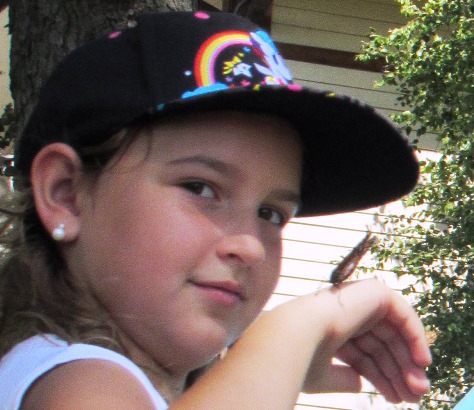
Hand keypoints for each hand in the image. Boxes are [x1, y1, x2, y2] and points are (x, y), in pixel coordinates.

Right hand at [302, 279, 431, 402]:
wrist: (298, 336)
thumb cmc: (302, 358)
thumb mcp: (324, 376)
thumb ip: (344, 378)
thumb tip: (360, 382)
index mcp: (332, 329)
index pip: (364, 353)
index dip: (381, 377)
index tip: (396, 398)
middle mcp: (346, 313)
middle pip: (382, 345)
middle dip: (399, 371)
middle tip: (415, 396)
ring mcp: (360, 300)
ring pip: (394, 333)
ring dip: (409, 361)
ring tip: (419, 389)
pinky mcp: (373, 292)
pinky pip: (402, 314)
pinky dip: (415, 336)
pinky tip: (422, 361)